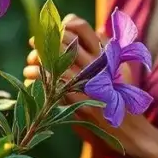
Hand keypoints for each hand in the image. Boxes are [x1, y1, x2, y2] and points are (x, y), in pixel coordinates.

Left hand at [24, 15, 149, 156]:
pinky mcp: (78, 103)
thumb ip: (107, 48)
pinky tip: (31, 81)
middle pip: (62, 41)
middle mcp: (96, 64)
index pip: (79, 26)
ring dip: (35, 63)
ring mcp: (87, 83)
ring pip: (52, 63)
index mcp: (105, 53)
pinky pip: (50, 86)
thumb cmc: (120, 97)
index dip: (61, 26)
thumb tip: (98, 29)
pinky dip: (36, 81)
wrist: (128, 130)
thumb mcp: (120, 69)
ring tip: (29, 68)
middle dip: (43, 44)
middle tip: (33, 50)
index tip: (50, 33)